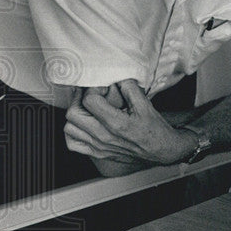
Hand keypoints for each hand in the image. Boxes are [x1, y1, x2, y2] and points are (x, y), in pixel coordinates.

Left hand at [64, 80, 196, 165]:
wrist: (161, 150)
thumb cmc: (154, 128)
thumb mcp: (146, 104)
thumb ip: (129, 87)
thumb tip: (115, 78)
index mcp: (117, 123)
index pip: (89, 100)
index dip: (93, 89)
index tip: (101, 88)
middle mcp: (104, 136)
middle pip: (73, 114)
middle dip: (78, 99)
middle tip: (89, 94)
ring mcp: (99, 147)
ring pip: (69, 128)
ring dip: (75, 115)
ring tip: (86, 108)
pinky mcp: (98, 153)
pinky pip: (72, 143)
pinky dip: (73, 132)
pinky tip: (83, 125)